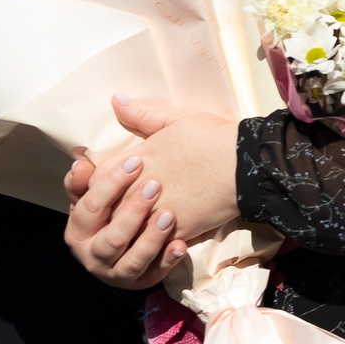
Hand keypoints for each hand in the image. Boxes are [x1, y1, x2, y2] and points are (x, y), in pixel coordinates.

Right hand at [64, 153, 184, 288]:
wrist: (119, 252)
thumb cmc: (105, 217)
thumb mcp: (90, 200)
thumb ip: (82, 183)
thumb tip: (80, 165)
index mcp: (77, 233)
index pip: (90, 208)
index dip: (111, 183)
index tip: (136, 162)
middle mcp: (93, 257)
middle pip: (112, 238)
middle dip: (134, 211)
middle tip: (155, 185)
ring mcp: (117, 273)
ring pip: (134, 261)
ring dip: (152, 238)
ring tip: (170, 214)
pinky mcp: (141, 282)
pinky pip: (156, 273)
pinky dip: (168, 259)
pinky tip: (181, 244)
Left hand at [109, 95, 242, 239]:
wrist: (248, 166)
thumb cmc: (213, 138)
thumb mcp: (177, 119)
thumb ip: (141, 114)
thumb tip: (115, 98)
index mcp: (135, 162)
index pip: (95, 180)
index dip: (98, 182)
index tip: (108, 181)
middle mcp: (138, 191)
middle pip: (105, 209)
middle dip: (107, 208)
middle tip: (119, 205)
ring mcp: (155, 214)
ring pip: (125, 230)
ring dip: (127, 226)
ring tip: (135, 223)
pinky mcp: (175, 232)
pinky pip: (152, 245)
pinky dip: (151, 241)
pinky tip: (156, 236)